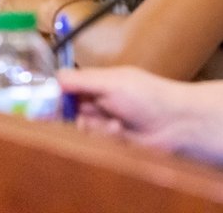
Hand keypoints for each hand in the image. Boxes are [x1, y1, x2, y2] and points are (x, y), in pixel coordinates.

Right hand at [59, 66, 222, 161]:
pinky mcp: (110, 146)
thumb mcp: (113, 81)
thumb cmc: (149, 95)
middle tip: (85, 116)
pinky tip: (121, 133)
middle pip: (67, 114)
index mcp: (97, 84)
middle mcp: (97, 105)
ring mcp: (103, 126)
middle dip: (74, 117)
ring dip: (96, 129)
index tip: (46, 104)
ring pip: (80, 132)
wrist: (177, 123)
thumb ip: (82, 80)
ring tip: (115, 124)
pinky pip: (95, 145)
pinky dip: (107, 140)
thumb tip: (55, 76)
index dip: (54, 97)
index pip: (64, 90)